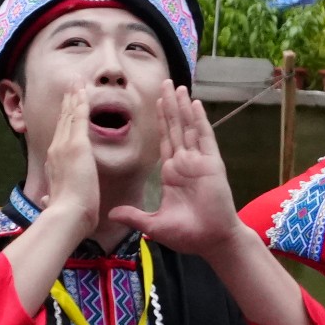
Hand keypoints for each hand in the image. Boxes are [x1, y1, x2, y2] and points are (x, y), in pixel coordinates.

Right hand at [37, 87, 100, 233]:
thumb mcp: (55, 202)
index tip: (65, 108)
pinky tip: (82, 91)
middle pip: (62, 121)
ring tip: (76, 82)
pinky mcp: (77, 145)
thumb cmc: (65, 214)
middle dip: (67, 102)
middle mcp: (56, 150)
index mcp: (53, 163)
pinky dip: (81, 103)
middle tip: (71, 85)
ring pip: (70, 115)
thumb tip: (44, 200)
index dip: (62, 120)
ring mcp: (65, 146)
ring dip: (73, 97)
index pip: (59, 136)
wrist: (67, 216)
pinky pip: (80, 118)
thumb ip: (49, 198)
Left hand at [105, 87, 239, 257]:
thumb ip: (134, 216)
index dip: (160, 120)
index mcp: (172, 174)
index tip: (156, 101)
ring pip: (189, 127)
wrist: (212, 241)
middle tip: (165, 82)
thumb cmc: (188, 235)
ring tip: (177, 86)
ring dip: (183, 107)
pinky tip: (195, 104)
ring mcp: (199, 162)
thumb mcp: (154, 225)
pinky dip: (199, 121)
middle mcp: (186, 163)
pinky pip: (205, 138)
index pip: (164, 140)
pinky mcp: (211, 164)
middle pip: (176, 127)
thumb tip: (111, 214)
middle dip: (170, 105)